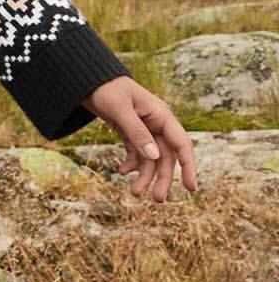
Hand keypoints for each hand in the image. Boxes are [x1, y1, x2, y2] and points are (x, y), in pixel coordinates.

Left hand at [80, 76, 197, 199]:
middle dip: (162, 178)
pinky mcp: (130, 133)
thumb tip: (154, 157)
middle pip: (166, 156)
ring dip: (144, 176)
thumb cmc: (107, 90)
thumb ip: (137, 133)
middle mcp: (157, 124)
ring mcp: (144, 130)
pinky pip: (136, 154)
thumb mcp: (120, 110)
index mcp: (162, 116)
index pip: (181, 144)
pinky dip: (131, 164)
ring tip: (135, 194)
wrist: (90, 81)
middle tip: (158, 200)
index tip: (191, 188)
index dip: (188, 166)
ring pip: (151, 158)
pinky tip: (122, 171)